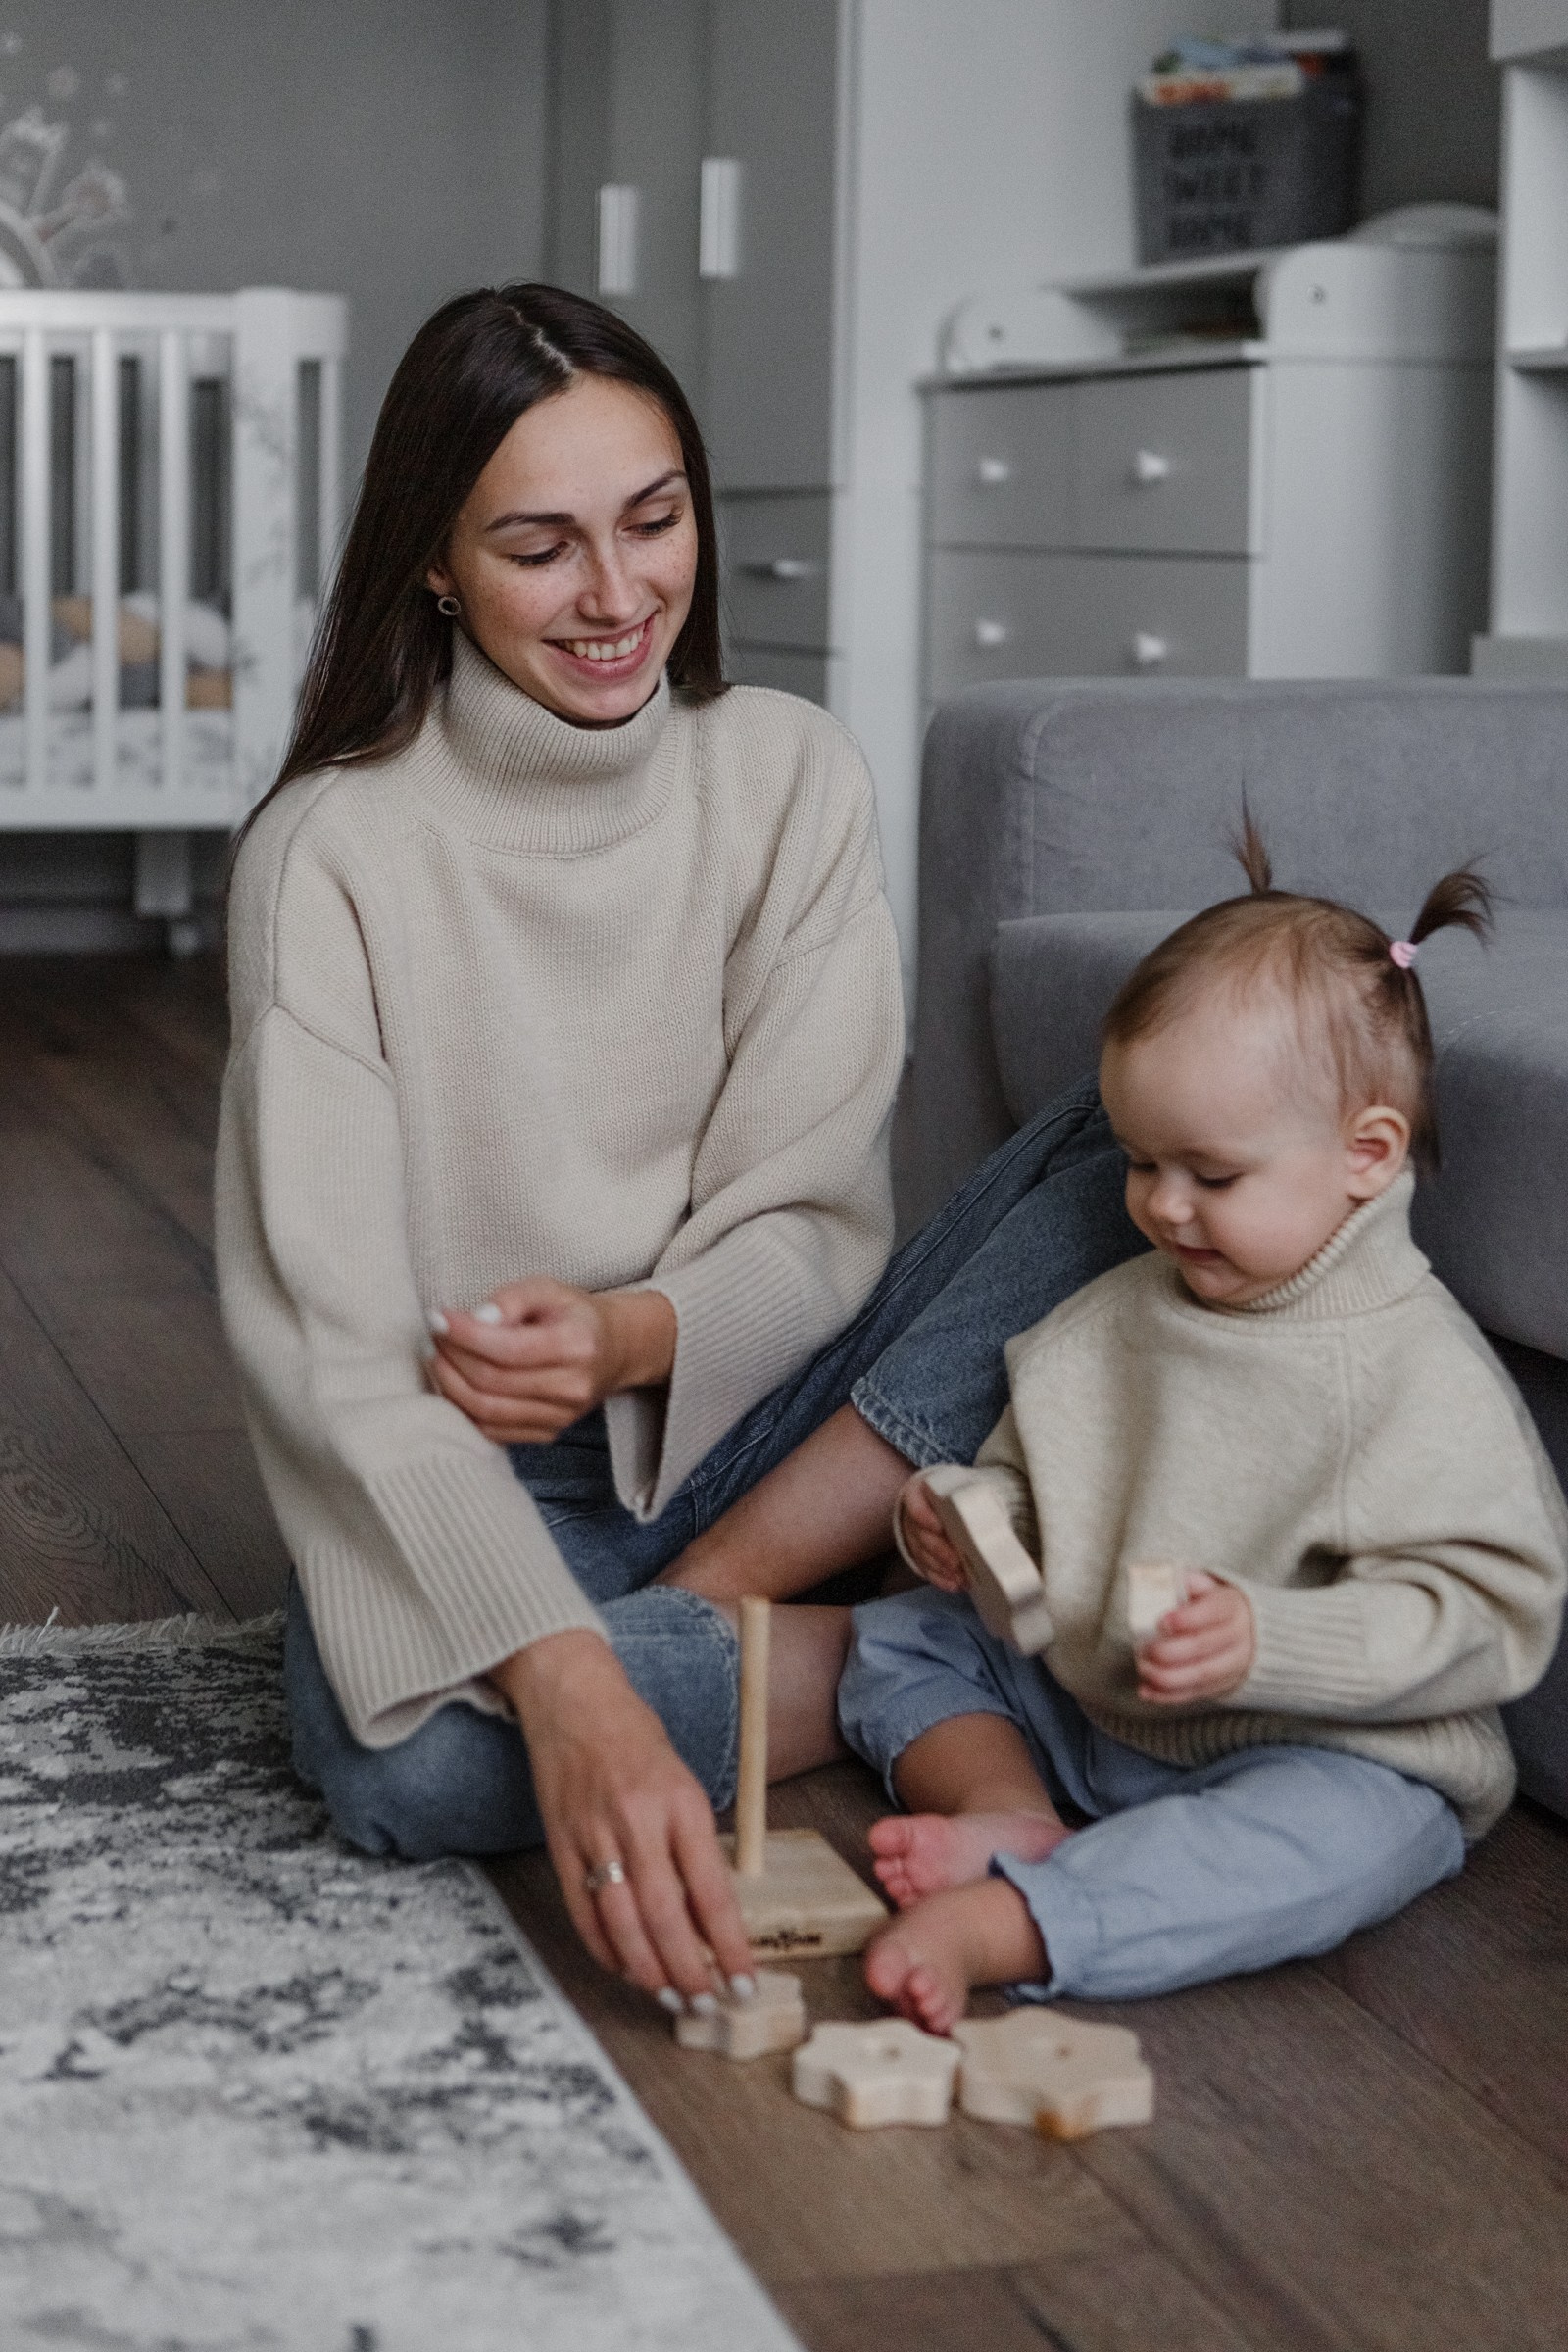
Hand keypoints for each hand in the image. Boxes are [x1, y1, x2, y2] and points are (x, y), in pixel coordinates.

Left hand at [426, 1279, 675, 1442]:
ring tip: (439, 1356)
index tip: (437, 1317)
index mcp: (577, 1345)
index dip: (464, 1335)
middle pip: (492, 1381)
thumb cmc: (573, 1315)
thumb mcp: (548, 1288)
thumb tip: (476, 1319)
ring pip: (487, 1410)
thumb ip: (511, 1297)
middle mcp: (572, 1387)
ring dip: (451, 1383)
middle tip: (435, 1335)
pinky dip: (464, 1408)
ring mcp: (560, 1416)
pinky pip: (492, 1430)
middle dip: (452, 1357)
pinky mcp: (547, 1433)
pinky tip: (454, 1382)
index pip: (507, 1349)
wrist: (613, 1350)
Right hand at [492, 1630, 753, 2004]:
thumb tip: (711, 1917)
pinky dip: (604, 1948)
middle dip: (689, 1970)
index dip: (728, 1946)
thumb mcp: (684, 1783)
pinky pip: (582, 1911)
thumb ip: (695, 1845)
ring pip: (621, 1922)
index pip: (712, 1891)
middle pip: (665, 1916)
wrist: (573, 1698)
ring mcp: (593, 1835)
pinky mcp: (559, 1844)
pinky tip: (624, 1966)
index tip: (744, 1982)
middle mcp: (637, 1821)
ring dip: (647, 1970)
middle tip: (706, 2002)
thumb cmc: (638, 1737)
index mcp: (680, 1803)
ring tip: (668, 1996)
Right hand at [897, 1474, 967, 1591]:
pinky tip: (954, 1585)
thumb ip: (970, 1496)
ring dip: (942, 1568)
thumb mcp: (959, 1487)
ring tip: (961, 1577)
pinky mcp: (918, 1556)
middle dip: (940, 1551)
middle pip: (922, 1536)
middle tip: (957, 1562)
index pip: (915, 1504)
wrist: (938, 1502)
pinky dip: (940, 1579)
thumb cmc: (952, 1495)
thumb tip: (993, 1512)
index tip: (939, 1526)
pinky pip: (926, 1570)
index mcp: (918, 1494)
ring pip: (924, 1556)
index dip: (924, 1516)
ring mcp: (913, 1539)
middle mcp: (912, 1518)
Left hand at [1136, 1571, 1254, 1704]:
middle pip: (1204, 1647)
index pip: (1214, 1612)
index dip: (1187, 1618)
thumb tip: (1172, 1579)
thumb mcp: (1208, 1586)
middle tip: (1142, 1648)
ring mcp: (1233, 1664)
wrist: (1248, 1631)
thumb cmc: (1214, 1605)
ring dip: (1166, 1676)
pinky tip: (1146, 1691)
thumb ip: (1190, 1582)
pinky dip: (1169, 1696)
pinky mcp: (1222, 1685)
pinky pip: (1196, 1693)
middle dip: (1169, 1650)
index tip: (1161, 1622)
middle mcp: (1238, 1637)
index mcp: (1232, 1607)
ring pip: (1201, 1675)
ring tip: (1142, 1668)